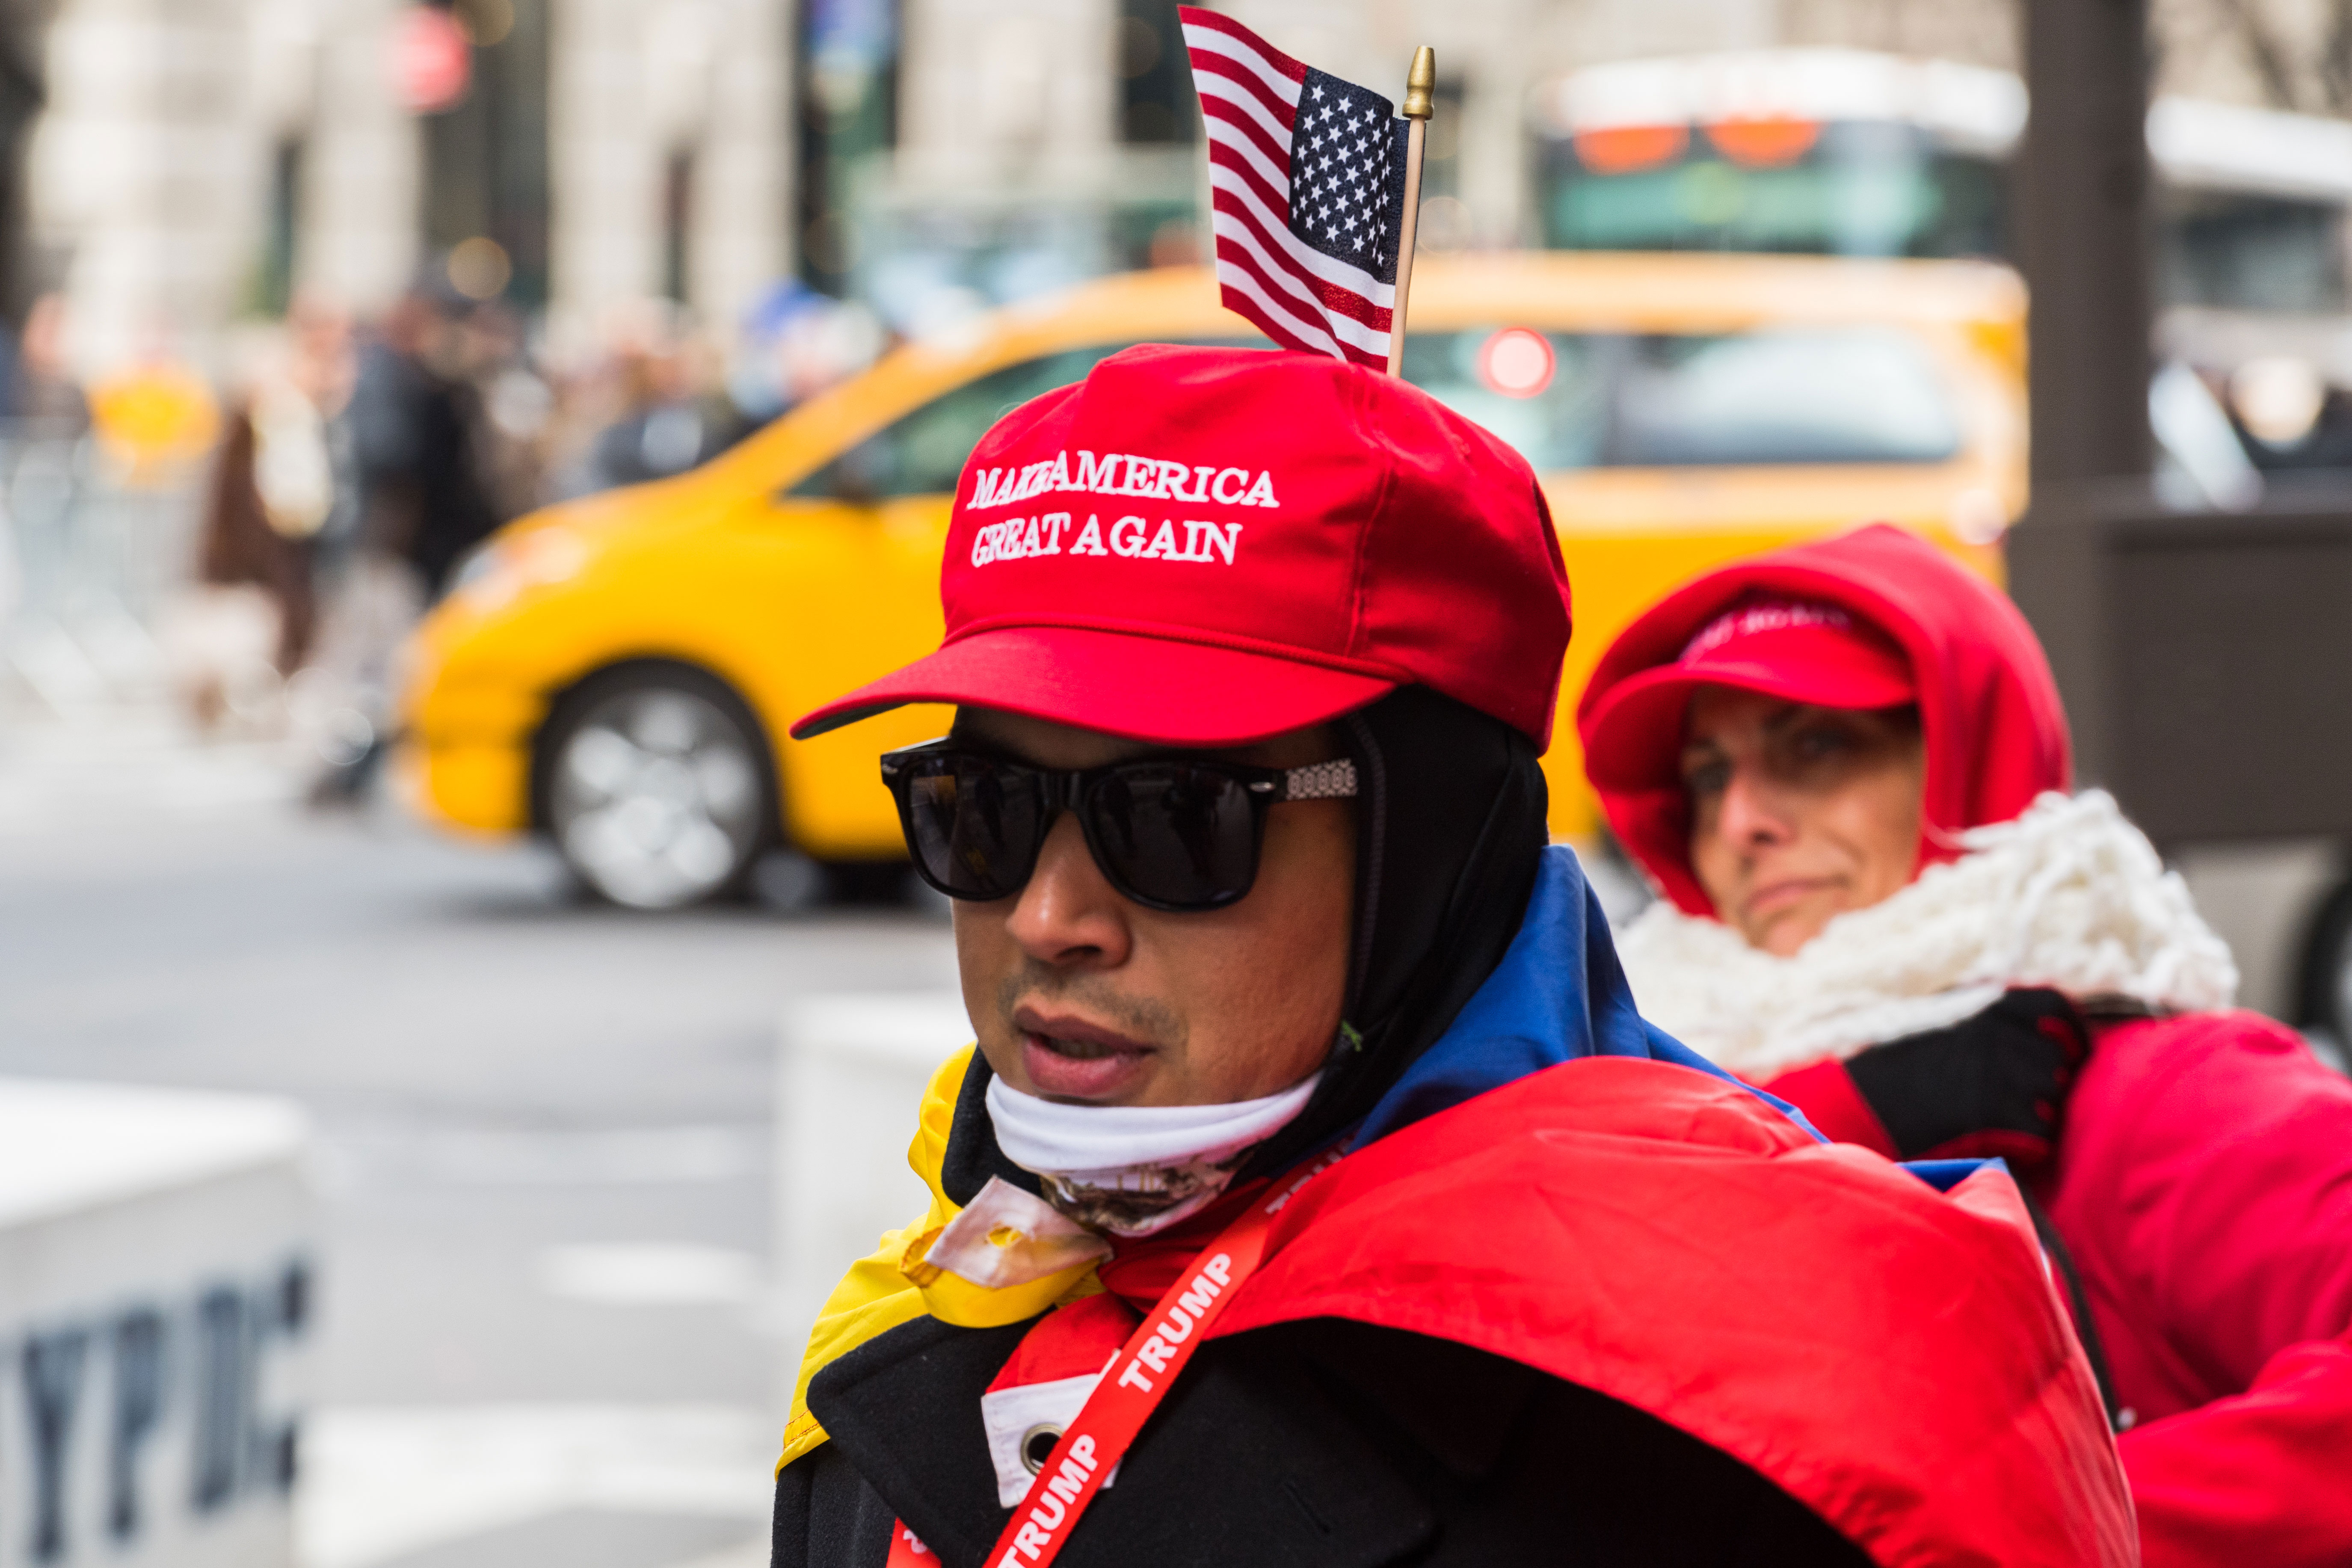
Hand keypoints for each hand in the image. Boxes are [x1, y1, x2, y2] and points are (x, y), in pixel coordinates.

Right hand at [1842, 988, 2090, 1165]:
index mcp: (1985, 1003)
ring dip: (2034, 1120)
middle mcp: (1997, 1032)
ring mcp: (1996, 1072)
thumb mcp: (1947, 1020)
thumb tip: (2054, 1031)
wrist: (1858, 1104)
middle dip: (2047, 1088)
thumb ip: (1996, 1020)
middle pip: (2060, 1065)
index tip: (2075, 1053)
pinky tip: (1990, 1141)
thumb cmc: (1900, 1067)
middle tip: (2015, 1103)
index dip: (2075, 1034)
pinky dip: (2023, 1147)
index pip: (2058, 1008)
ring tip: (1994, 1124)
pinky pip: (2038, 1138)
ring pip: (2052, 1105)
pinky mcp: (1992, 1113)